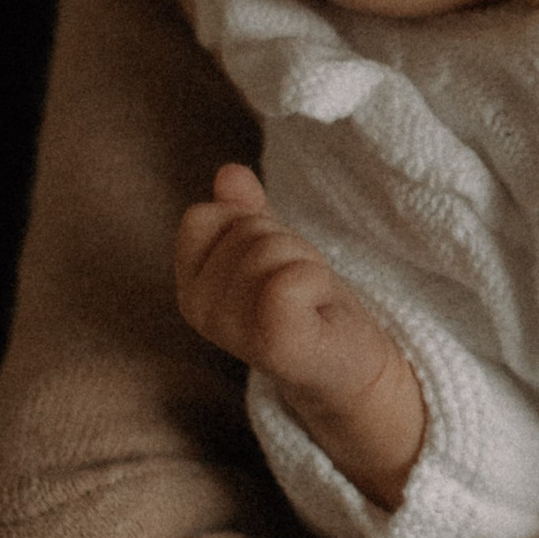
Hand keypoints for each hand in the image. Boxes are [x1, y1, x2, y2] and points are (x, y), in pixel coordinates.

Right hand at [176, 162, 425, 510]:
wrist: (348, 366)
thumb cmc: (307, 306)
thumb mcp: (271, 249)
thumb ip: (245, 212)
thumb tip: (229, 172)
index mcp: (190, 285)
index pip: (205, 215)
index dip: (248, 225)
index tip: (273, 263)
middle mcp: (197, 309)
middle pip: (245, 230)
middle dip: (285, 246)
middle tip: (299, 288)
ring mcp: (231, 329)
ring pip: (270, 249)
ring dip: (305, 266)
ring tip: (309, 301)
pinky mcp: (271, 341)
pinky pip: (291, 280)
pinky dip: (318, 285)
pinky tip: (318, 313)